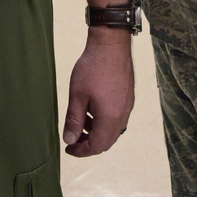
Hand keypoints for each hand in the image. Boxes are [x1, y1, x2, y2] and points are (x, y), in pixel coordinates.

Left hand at [62, 30, 134, 156]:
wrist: (111, 45)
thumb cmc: (92, 68)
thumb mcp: (77, 95)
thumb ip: (74, 120)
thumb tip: (69, 140)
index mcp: (110, 118)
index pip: (97, 146)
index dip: (81, 151)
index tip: (68, 149)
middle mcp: (122, 116)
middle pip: (107, 141)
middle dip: (89, 144)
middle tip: (73, 139)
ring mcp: (127, 107)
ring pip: (113, 131)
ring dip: (97, 133)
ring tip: (80, 122)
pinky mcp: (128, 98)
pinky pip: (117, 119)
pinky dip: (104, 122)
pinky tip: (93, 110)